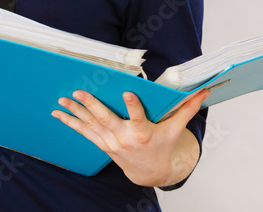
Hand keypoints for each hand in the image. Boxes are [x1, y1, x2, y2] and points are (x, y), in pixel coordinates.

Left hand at [51, 86, 209, 187]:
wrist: (148, 172)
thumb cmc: (161, 146)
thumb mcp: (174, 130)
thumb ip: (186, 109)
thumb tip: (203, 91)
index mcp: (143, 133)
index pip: (139, 118)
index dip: (133, 106)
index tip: (127, 93)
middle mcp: (124, 138)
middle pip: (107, 120)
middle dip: (92, 106)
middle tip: (80, 91)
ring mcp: (111, 142)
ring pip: (91, 125)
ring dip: (75, 112)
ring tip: (62, 99)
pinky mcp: (102, 144)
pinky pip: (84, 132)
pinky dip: (71, 122)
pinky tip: (59, 113)